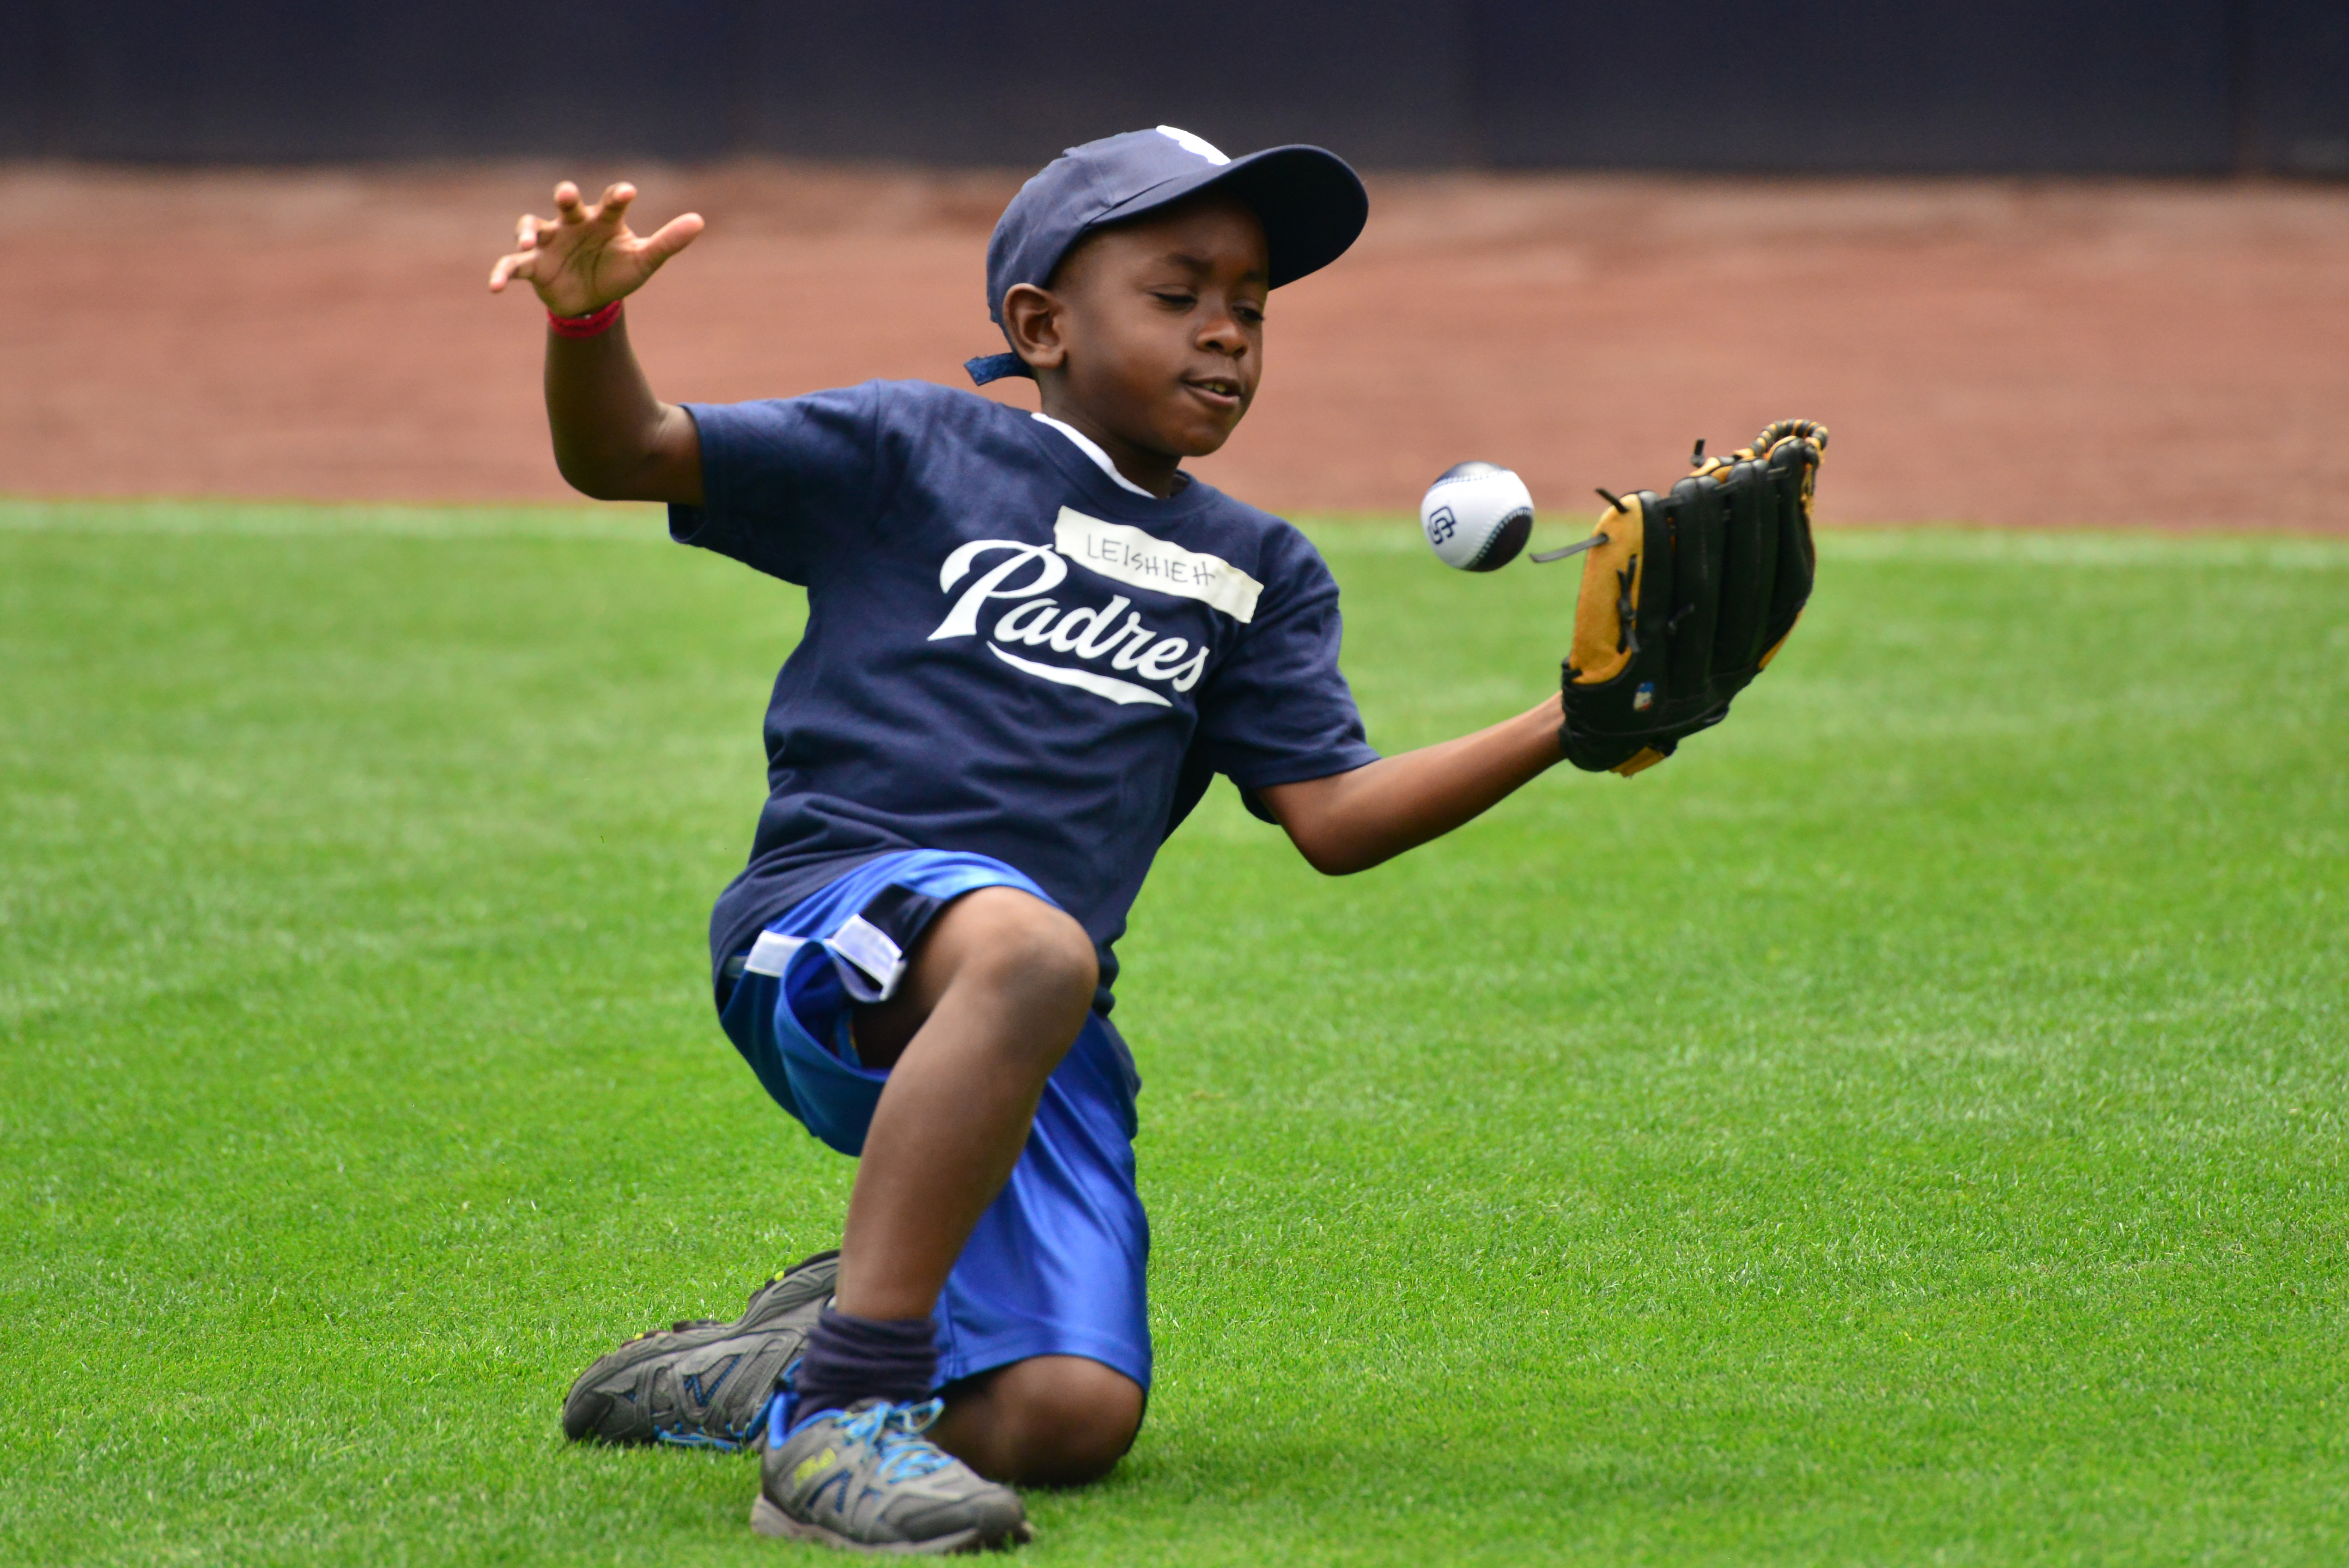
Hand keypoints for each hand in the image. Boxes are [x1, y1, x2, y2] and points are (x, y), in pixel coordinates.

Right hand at [487, 181, 703, 317]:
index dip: (617, 196)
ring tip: (529, 244)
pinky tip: (494, 287)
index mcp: (602, 220)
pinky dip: (502, 273)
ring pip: (531, 227)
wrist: (593, 300)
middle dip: (565, 197)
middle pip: (566, 204)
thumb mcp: (644, 260)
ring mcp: (549, 242)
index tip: (628, 192)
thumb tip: (699, 221)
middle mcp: (573, 224)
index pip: (610, 203)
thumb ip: (668, 242)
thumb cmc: (618, 271)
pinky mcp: (532, 265)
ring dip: (527, 233)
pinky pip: (512, 265)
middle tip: (566, 194)